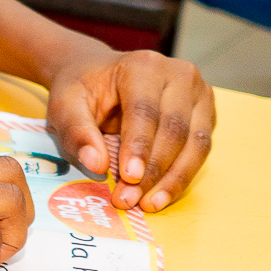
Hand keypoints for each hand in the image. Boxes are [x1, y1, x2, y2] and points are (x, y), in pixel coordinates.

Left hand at [45, 46, 214, 210]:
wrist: (98, 73)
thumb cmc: (83, 89)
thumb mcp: (65, 105)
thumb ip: (76, 132)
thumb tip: (97, 165)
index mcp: (143, 66)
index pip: (145, 111)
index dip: (139, 148)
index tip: (129, 179)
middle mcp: (179, 74)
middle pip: (174, 129)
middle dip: (154, 171)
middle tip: (131, 200)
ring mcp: (199, 92)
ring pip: (196, 143)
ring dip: (174, 179)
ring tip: (149, 204)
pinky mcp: (206, 112)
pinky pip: (201, 148)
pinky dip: (182, 174)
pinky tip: (162, 194)